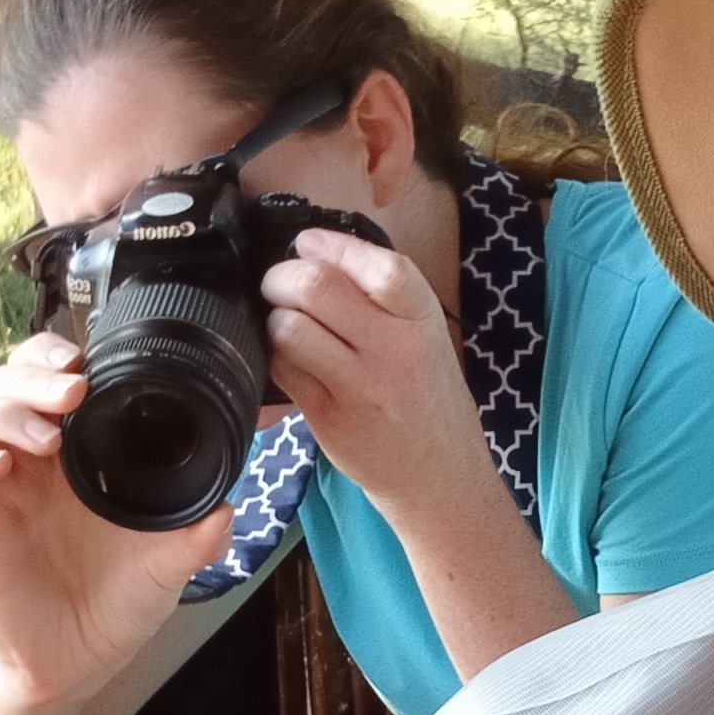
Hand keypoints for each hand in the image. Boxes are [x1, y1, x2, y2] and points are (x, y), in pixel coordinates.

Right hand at [0, 332, 232, 705]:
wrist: (79, 667)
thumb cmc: (117, 605)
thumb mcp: (168, 566)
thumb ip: (198, 534)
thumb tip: (229, 506)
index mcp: (72, 459)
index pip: (44, 381)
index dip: (51, 356)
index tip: (85, 359)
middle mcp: (29, 468)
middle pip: (1, 388)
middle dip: (30, 375)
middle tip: (72, 389)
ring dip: (3, 414)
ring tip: (48, 435)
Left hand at [261, 230, 503, 526]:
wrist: (439, 472)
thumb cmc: (426, 395)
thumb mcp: (425, 336)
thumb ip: (382, 296)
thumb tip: (315, 251)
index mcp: (422, 319)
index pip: (380, 267)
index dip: (333, 245)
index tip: (308, 242)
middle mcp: (396, 350)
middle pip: (317, 288)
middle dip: (282, 276)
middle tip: (279, 284)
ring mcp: (361, 386)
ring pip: (290, 327)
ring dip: (274, 317)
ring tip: (283, 322)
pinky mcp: (329, 417)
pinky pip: (283, 368)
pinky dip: (274, 353)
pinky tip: (288, 356)